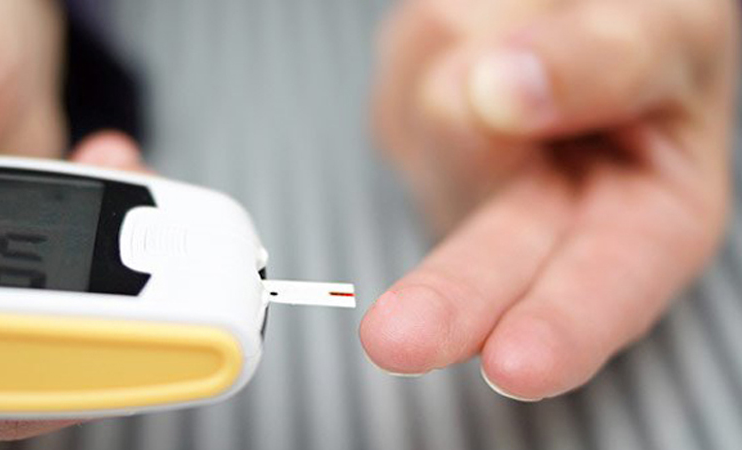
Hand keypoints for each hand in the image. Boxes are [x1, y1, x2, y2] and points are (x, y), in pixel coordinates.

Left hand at [361, 0, 738, 400]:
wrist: (582, 4)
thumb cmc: (653, 27)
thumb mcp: (672, 33)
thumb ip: (608, 62)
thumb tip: (500, 94)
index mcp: (652, 218)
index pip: (610, 285)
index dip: (564, 326)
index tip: (516, 362)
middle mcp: (554, 218)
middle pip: (493, 264)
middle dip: (450, 297)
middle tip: (397, 339)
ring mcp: (473, 180)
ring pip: (438, 127)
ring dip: (471, 67)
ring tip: (521, 30)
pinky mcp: (419, 134)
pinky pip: (407, 82)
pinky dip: (438, 43)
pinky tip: (482, 36)